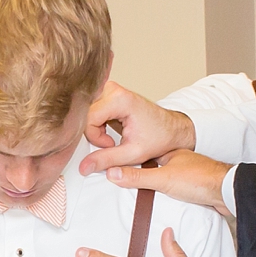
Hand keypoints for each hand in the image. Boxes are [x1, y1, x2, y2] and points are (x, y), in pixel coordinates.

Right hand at [76, 82, 195, 175]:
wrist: (171, 129)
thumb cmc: (158, 137)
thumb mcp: (132, 153)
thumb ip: (106, 159)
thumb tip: (84, 167)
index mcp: (119, 99)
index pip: (88, 119)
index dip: (95, 137)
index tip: (111, 145)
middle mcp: (112, 89)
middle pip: (86, 115)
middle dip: (94, 133)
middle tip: (111, 143)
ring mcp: (110, 90)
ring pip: (87, 114)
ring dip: (96, 130)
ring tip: (112, 138)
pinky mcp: (108, 94)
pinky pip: (92, 112)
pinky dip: (98, 125)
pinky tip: (111, 130)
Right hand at [103, 150, 232, 212]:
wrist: (227, 191)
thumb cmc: (200, 180)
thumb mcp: (162, 179)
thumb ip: (137, 177)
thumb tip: (112, 172)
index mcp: (171, 153)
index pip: (146, 155)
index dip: (133, 162)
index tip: (119, 169)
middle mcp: (181, 160)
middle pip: (156, 167)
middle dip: (146, 175)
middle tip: (130, 184)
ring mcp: (190, 173)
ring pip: (168, 178)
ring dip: (160, 185)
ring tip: (147, 195)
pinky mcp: (197, 187)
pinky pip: (179, 189)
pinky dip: (172, 194)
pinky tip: (169, 201)